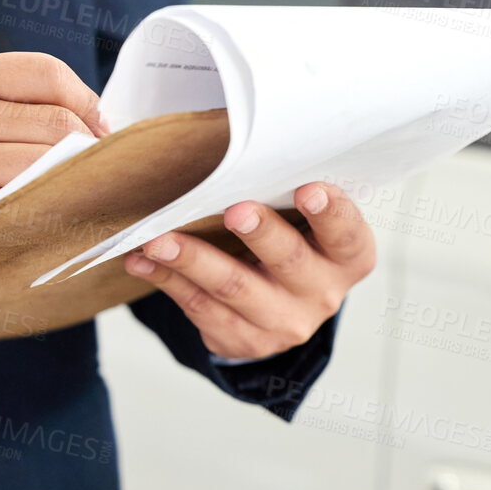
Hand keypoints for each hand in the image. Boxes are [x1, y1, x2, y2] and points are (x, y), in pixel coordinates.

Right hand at [0, 52, 107, 267]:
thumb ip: (19, 101)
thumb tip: (100, 122)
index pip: (46, 72)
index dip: (86, 100)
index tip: (99, 126)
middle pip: (57, 123)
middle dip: (88, 148)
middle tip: (98, 168)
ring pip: (50, 165)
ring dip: (75, 181)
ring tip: (79, 190)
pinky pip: (28, 206)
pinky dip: (51, 211)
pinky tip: (52, 215)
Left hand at [123, 182, 375, 360]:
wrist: (286, 306)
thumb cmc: (297, 240)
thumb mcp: (311, 222)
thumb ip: (291, 194)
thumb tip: (243, 150)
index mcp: (349, 257)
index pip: (347, 233)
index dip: (331, 212)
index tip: (308, 188)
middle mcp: (323, 293)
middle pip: (289, 261)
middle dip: (261, 234)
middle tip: (236, 210)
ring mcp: (284, 323)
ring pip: (234, 288)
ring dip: (193, 260)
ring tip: (158, 239)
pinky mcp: (244, 340)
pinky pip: (200, 307)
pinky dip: (167, 279)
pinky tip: (142, 260)